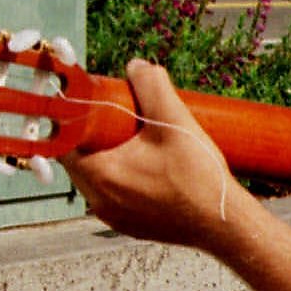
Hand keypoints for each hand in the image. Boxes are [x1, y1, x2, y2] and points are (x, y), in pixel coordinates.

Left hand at [62, 60, 241, 250]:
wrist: (225, 224)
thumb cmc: (199, 178)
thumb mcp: (175, 119)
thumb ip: (151, 84)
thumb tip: (136, 66)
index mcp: (100, 175)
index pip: (65, 141)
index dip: (77, 118)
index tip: (95, 105)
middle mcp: (99, 201)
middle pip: (80, 158)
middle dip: (96, 136)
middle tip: (122, 119)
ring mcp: (113, 216)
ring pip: (96, 177)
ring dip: (109, 156)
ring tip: (139, 141)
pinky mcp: (128, 224)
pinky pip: (113, 194)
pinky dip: (123, 177)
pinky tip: (148, 165)